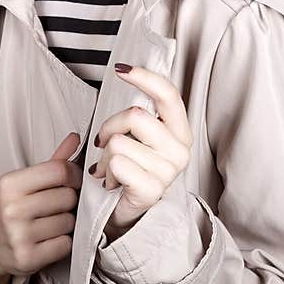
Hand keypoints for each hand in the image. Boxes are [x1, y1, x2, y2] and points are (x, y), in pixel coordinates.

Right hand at [0, 132, 82, 281]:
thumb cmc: (16, 208)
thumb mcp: (30, 181)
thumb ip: (55, 160)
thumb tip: (75, 137)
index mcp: (10, 184)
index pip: (60, 170)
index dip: (74, 175)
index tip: (72, 181)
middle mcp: (11, 209)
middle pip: (67, 196)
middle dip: (70, 201)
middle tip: (58, 206)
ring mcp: (18, 235)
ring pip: (68, 221)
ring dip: (67, 222)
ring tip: (51, 222)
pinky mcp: (27, 258)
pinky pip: (65, 244)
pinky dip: (63, 242)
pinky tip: (49, 240)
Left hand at [89, 63, 192, 238]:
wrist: (130, 214)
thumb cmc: (131, 170)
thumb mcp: (140, 137)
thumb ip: (141, 111)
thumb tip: (129, 71)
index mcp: (179, 130)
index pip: (168, 94)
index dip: (144, 77)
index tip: (121, 68)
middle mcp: (180, 149)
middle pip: (135, 115)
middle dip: (109, 126)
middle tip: (104, 142)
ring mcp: (168, 171)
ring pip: (119, 141)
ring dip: (104, 156)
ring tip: (109, 168)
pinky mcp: (152, 190)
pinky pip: (117, 164)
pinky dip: (105, 172)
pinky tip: (111, 181)